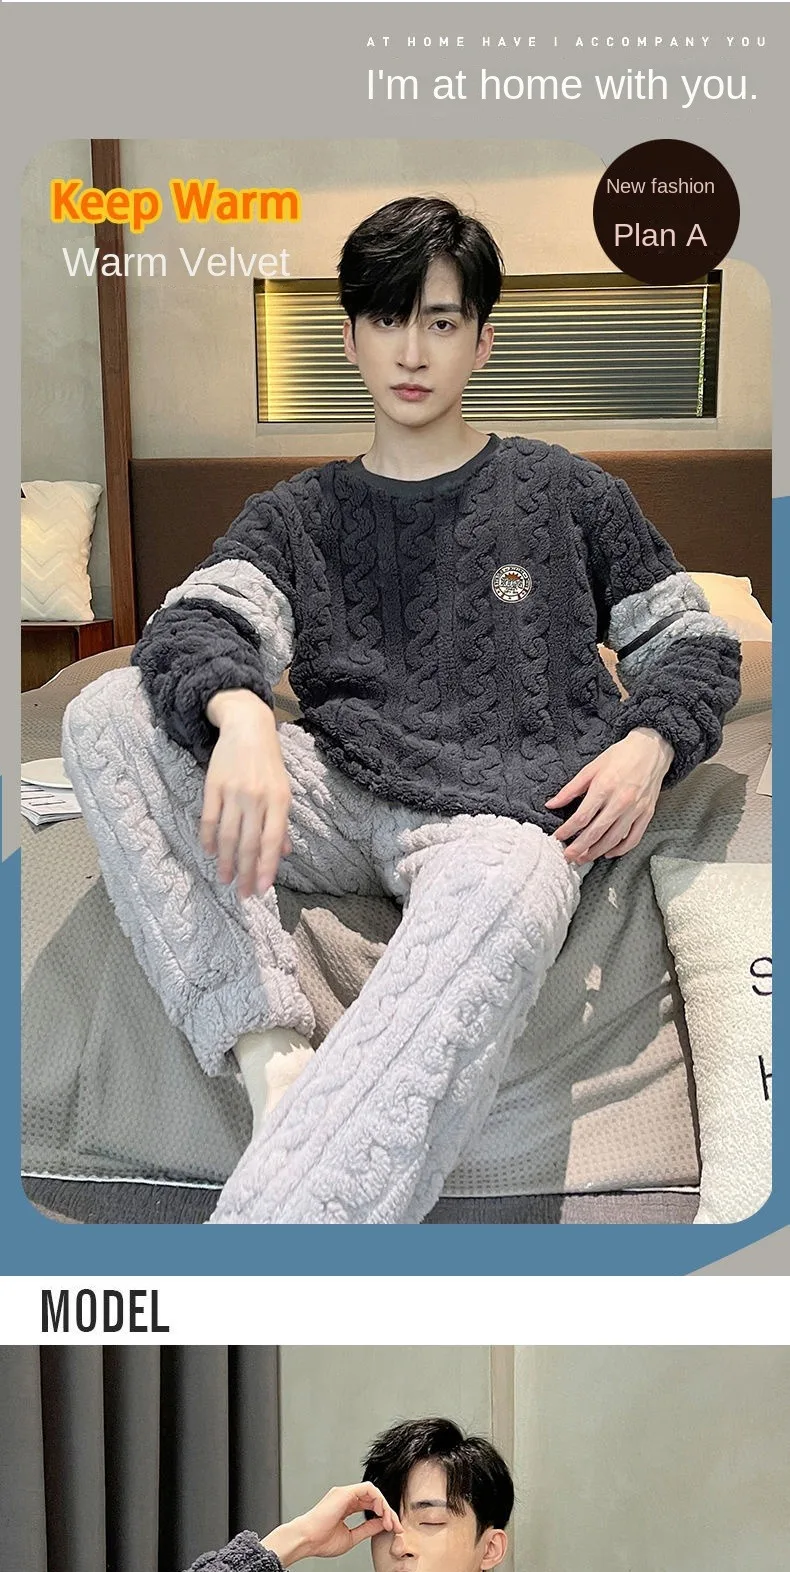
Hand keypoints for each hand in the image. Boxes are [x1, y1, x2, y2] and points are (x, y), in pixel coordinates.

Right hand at [202, 689, 291, 898]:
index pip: (272, 841)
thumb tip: (285, 853)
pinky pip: (209, 819)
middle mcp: (257, 798)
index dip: (267, 867)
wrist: (248, 726)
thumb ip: (282, 823)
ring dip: (225, 861)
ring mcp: (234, 792)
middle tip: (242, 894)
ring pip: (227, 835)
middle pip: (249, 843)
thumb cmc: (268, 762)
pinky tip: (209, 852)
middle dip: (246, 872)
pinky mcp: (213, 786)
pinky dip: (208, 838)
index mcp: (279, 800)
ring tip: (224, 879)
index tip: (262, 889)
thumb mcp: (283, 790)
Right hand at [262, 1484, 402, 1567]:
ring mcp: (345, 1493)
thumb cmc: (321, 1541)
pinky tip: (382, 1512)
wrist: (307, 1540)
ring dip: (385, 1506)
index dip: (384, 1516)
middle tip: (396, 1526)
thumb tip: (383, 1524)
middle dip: (388, 1512)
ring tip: (390, 1521)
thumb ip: (367, 1528)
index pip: (370, 1506)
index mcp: (345, 1507)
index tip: (393, 1529)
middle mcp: (346, 1498)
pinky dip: (378, 1499)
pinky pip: (368, 1489)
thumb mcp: (352, 1537)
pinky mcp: (345, 1492)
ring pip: (373, 1492)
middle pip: (374, 1499)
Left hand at [545, 727, 674, 864]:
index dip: (567, 830)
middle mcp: (620, 801)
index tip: (557, 837)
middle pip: (596, 832)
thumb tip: (552, 804)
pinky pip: (633, 838)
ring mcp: (635, 810)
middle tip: (568, 857)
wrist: (651, 750)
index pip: (581, 817)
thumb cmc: (620, 757)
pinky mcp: (646, 814)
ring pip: (613, 839)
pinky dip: (620, 849)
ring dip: (596, 852)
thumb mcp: (591, 768)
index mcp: (604, 788)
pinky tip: (608, 853)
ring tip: (583, 858)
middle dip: (579, 848)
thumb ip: (571, 789)